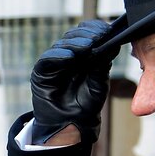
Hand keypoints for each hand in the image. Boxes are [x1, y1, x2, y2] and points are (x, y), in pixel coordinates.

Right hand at [30, 19, 120, 143]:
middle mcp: (67, 55)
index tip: (107, 30)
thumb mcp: (99, 82)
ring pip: (61, 44)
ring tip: (88, 46)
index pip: (87, 34)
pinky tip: (70, 57)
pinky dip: (59, 55)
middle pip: (74, 36)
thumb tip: (113, 45)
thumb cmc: (86, 105)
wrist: (71, 126)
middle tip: (98, 37)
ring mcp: (54, 62)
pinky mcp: (41, 72)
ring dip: (75, 43)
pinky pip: (47, 59)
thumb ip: (102, 64)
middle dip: (87, 35)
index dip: (95, 29)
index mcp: (83, 55)